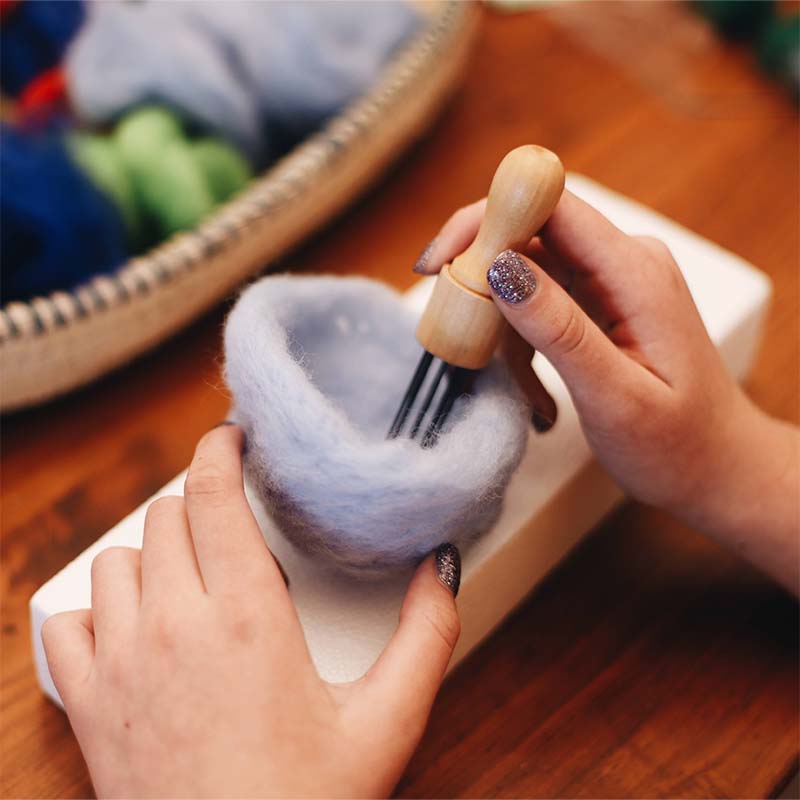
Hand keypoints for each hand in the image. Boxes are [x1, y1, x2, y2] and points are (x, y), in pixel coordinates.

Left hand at [42, 424, 461, 797]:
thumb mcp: (386, 722)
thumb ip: (425, 637)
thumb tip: (437, 568)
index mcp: (247, 617)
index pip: (210, 494)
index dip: (217, 450)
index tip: (230, 438)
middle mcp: (173, 625)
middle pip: (164, 517)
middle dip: (197, 506)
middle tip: (231, 531)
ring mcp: (121, 664)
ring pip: (116, 561)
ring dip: (151, 555)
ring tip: (189, 580)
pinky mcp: (89, 705)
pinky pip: (67, 623)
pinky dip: (95, 610)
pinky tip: (133, 630)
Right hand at [416, 191, 798, 593]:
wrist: (715, 466)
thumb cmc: (677, 444)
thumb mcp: (615, 396)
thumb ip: (559, 328)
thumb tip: (498, 265)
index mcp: (634, 271)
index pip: (549, 205)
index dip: (486, 220)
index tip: (439, 266)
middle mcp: (623, 261)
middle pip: (527, 234)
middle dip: (483, 285)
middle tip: (467, 344)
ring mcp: (611, 279)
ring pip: (524, 272)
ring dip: (504, 329)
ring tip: (529, 394)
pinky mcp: (599, 300)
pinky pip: (537, 300)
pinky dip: (521, 341)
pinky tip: (537, 391)